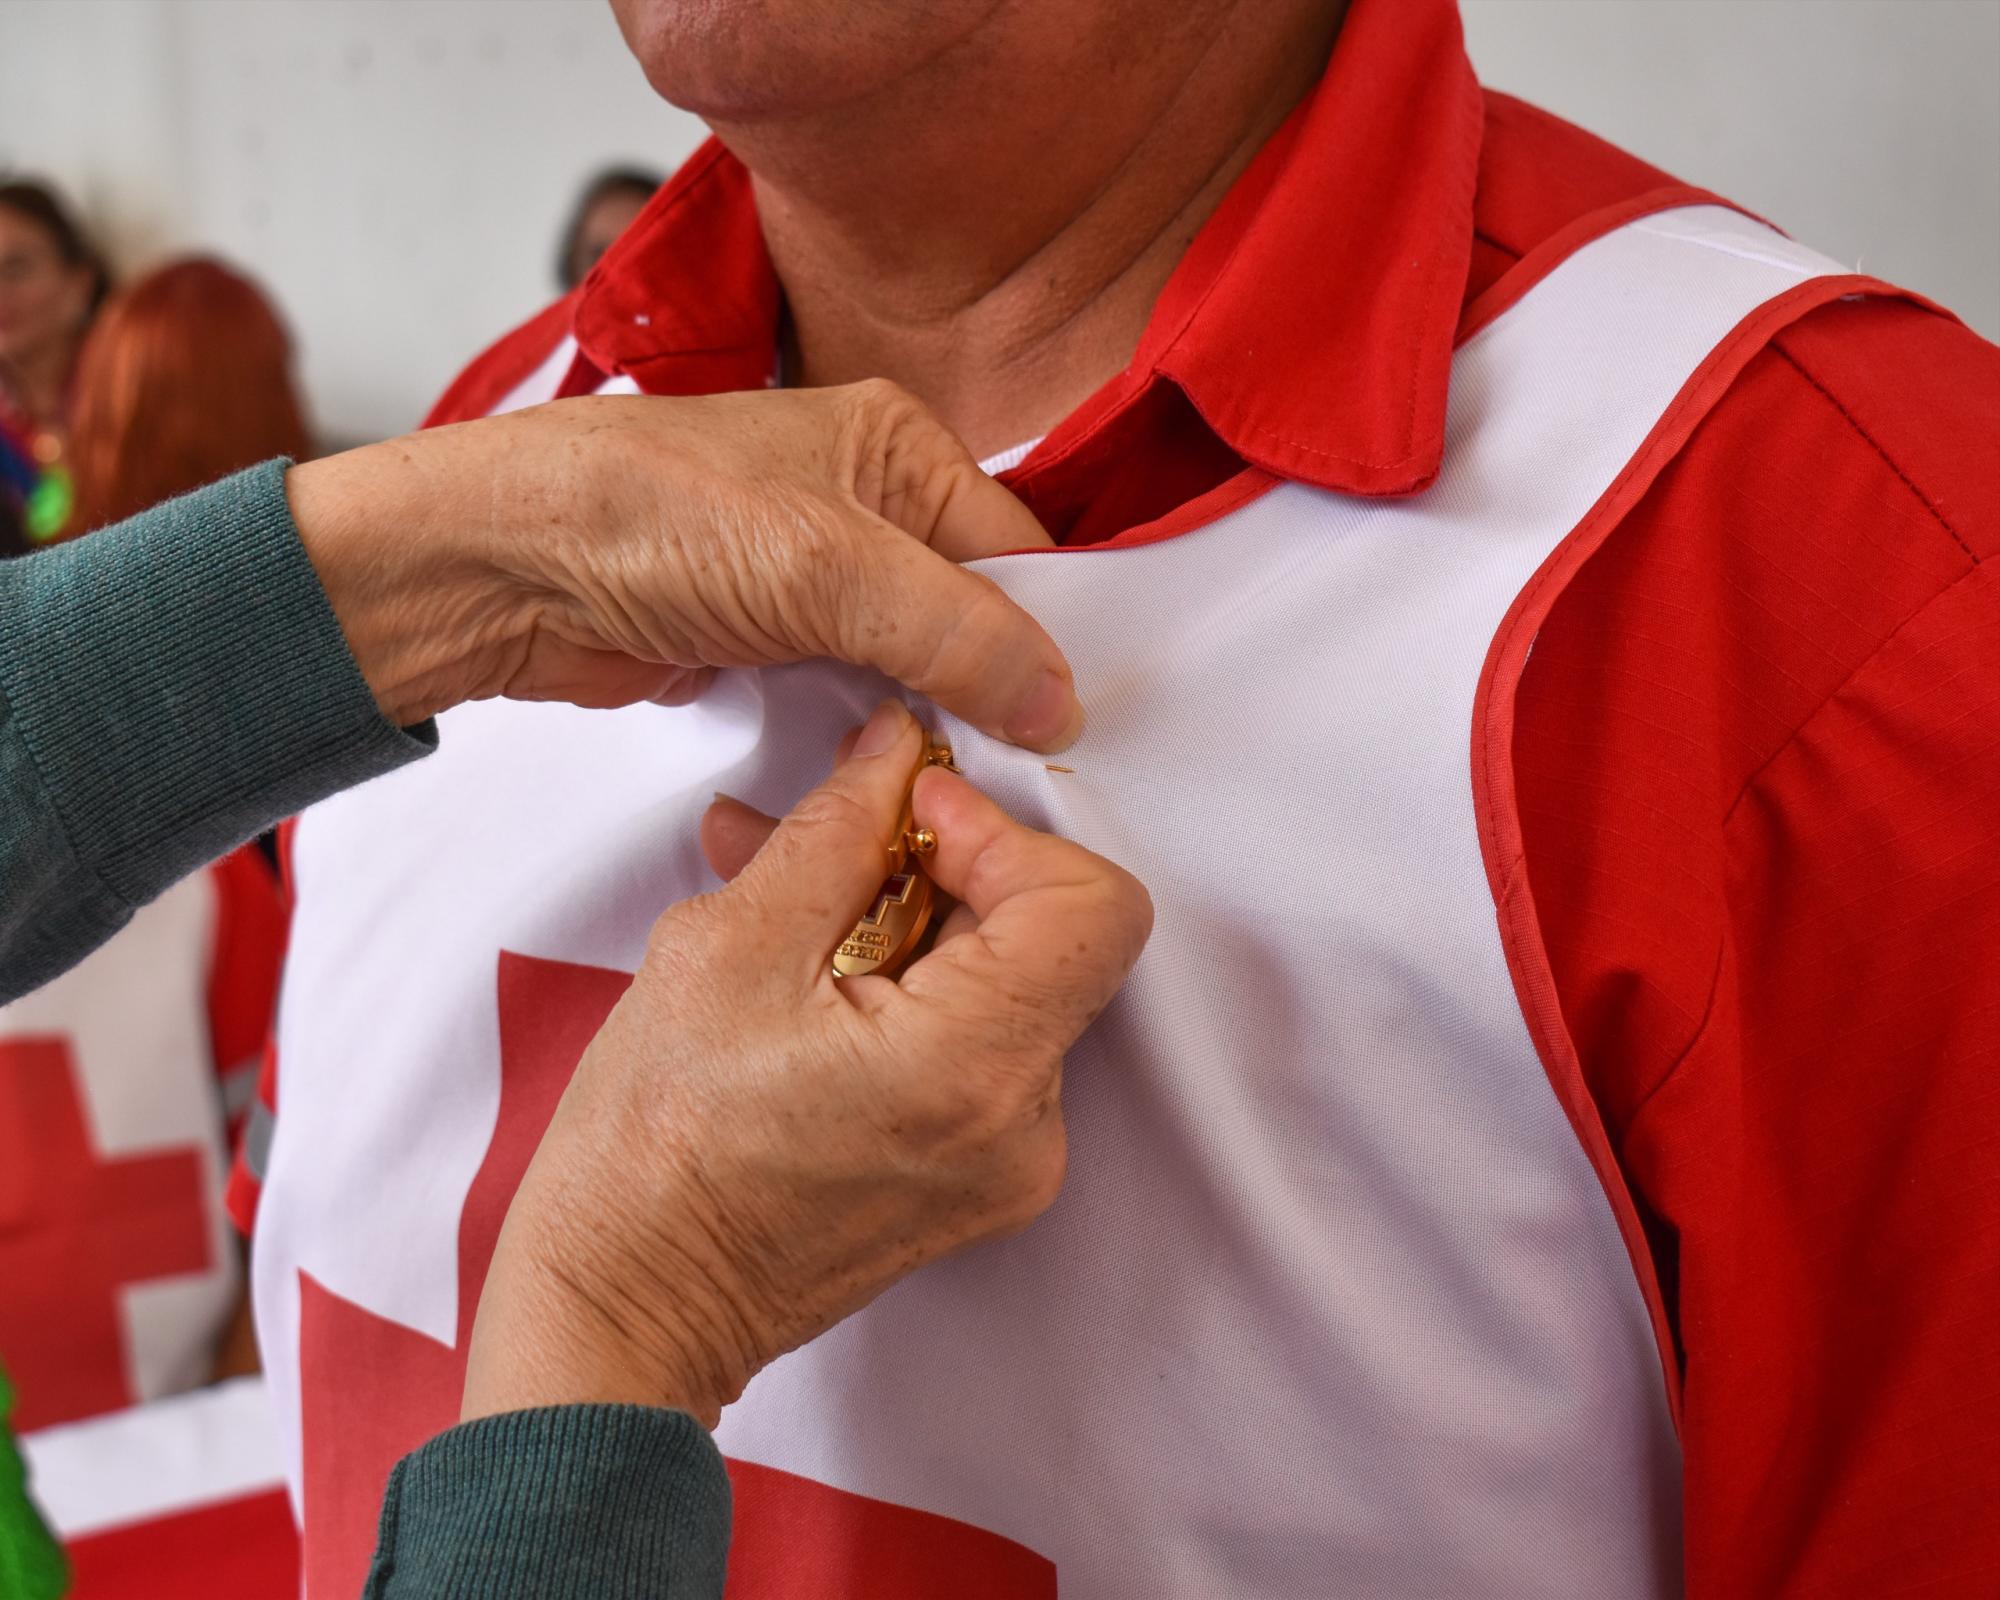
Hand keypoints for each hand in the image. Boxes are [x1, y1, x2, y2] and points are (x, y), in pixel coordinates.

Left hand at [284, 380, 1081, 747]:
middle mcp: (869, 503)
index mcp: (901, 447)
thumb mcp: (831, 566)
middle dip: (989, 690)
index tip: (1067, 733)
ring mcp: (816, 576)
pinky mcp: (770, 639)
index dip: (1042, 644)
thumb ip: (955, 633)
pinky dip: (870, 736)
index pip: (1017, 556)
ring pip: (913, 663)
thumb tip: (1058, 700)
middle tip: (1020, 775)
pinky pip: (852, 696)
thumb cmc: (646, 513)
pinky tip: (888, 777)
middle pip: (971, 614)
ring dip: (927, 721)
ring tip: (959, 785)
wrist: (500, 565)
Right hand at [460, 699, 1151, 1425]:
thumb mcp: (727, 949)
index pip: (1091, 904)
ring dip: (907, 921)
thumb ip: (836, 830)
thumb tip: (896, 753)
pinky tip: (806, 970)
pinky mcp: (977, 1178)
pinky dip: (906, 986)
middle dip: (939, 867)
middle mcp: (1020, 1130)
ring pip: (1004, 984)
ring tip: (784, 902)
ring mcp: (1006, 1164)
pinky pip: (976, 1043)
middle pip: (1047, 938)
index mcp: (972, 1071)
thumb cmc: (650, 1161)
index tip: (912, 817)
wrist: (623, 1310)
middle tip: (833, 841)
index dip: (1002, 833)